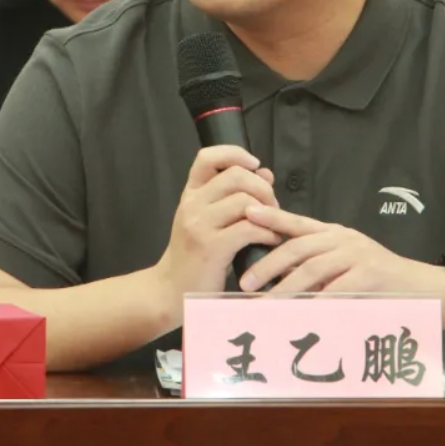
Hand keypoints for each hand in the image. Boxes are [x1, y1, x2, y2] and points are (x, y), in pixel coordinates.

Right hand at [154, 146, 281, 303]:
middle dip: (262, 187)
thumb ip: (235, 196)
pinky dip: (268, 232)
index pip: (207, 157)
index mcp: (191, 194)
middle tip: (272, 206)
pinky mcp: (211, 248)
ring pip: (244, 200)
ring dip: (268, 211)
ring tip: (273, 225)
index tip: (255, 165)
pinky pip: (249, 228)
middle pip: (235, 175)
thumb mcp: (210, 221)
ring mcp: (199, 225)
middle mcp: (192, 204)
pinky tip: (271, 240)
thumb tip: (265, 173)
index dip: (235, 153)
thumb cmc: (196, 257)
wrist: (171, 292)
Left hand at [240, 206, 444, 319]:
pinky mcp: (371, 274)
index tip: (246, 212)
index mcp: (334, 234)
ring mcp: (358, 254)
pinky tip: (301, 314)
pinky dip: (317, 302)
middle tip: (246, 282)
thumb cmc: (379, 280)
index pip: (297, 223)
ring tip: (266, 303)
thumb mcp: (345, 265)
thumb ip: (317, 267)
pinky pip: (337, 289)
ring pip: (313, 269)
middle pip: (298, 248)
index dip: (272, 216)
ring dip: (285, 287)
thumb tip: (278, 280)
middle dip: (268, 264)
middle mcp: (343, 239)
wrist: (423, 287)